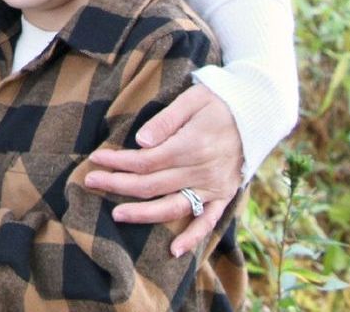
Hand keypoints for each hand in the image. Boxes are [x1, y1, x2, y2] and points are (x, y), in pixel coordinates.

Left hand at [84, 84, 242, 255]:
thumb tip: (140, 141)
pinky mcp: (224, 195)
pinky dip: (193, 238)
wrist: (259, 114)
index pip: (145, 160)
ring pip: (173, 207)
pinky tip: (174, 250)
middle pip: (152, 184)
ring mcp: (213, 187)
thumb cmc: (219, 102)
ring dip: (143, 214)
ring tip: (116, 214)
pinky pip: (208, 221)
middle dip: (118, 184)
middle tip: (91, 182)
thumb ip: (165, 120)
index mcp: (191, 146)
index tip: (95, 159)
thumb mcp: (192, 99)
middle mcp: (201, 171)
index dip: (118, 162)